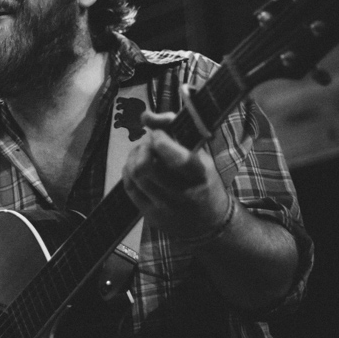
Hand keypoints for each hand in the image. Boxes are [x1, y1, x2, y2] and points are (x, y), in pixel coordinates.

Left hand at [122, 111, 232, 238]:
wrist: (210, 222)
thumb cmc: (203, 180)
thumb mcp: (199, 153)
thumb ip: (173, 128)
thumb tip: (145, 116)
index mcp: (200, 175)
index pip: (174, 157)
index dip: (159, 140)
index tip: (158, 135)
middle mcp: (183, 194)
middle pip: (146, 166)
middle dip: (142, 148)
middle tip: (148, 144)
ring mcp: (166, 208)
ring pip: (135, 175)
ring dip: (133, 157)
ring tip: (142, 153)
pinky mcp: (152, 217)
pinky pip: (129, 187)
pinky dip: (128, 171)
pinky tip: (136, 167)